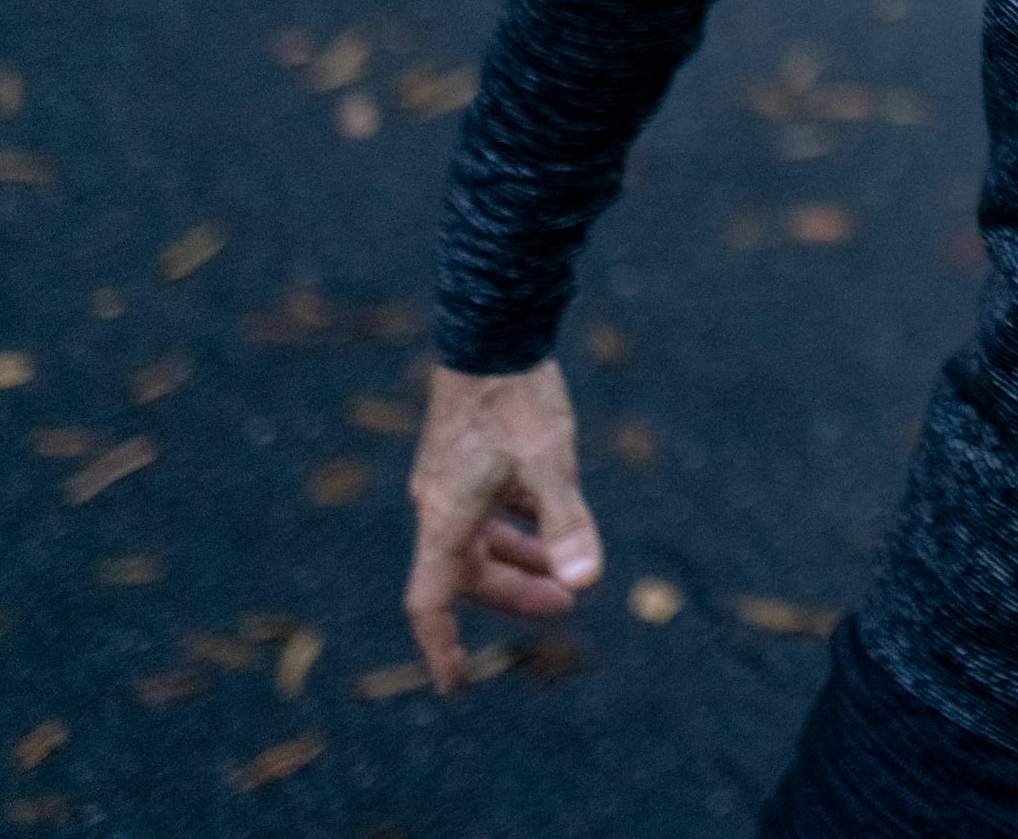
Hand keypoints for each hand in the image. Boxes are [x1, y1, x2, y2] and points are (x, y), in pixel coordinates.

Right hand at [404, 362, 602, 692]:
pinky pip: (485, 510)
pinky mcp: (465, 457)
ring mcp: (449, 480)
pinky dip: (515, 526)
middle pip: (467, 575)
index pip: (431, 603)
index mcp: (446, 519)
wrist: (491, 332)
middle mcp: (438, 505)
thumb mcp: (551, 463)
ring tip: (566, 571)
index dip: (442, 648)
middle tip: (567, 602)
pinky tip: (548, 521)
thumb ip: (567, 522)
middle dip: (514, 594)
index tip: (457, 684)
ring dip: (518, 561)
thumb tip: (586, 581)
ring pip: (478, 541)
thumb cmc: (518, 400)